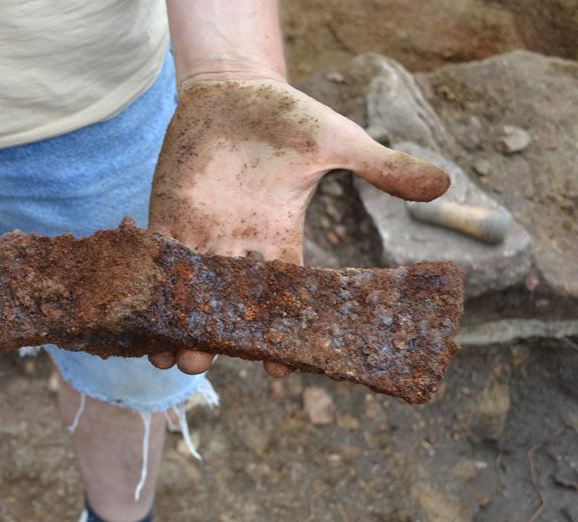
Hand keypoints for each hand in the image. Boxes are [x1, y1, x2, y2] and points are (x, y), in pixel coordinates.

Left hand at [147, 78, 449, 376]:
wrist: (233, 89)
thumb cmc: (286, 116)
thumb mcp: (337, 142)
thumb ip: (381, 168)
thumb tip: (442, 185)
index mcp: (278, 237)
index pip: (283, 296)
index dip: (281, 332)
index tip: (280, 370)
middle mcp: (238, 245)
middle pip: (228, 303)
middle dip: (219, 335)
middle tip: (205, 365)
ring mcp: (202, 232)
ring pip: (189, 290)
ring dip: (178, 322)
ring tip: (169, 355)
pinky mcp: (169, 214)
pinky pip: (157, 256)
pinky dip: (150, 282)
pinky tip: (141, 310)